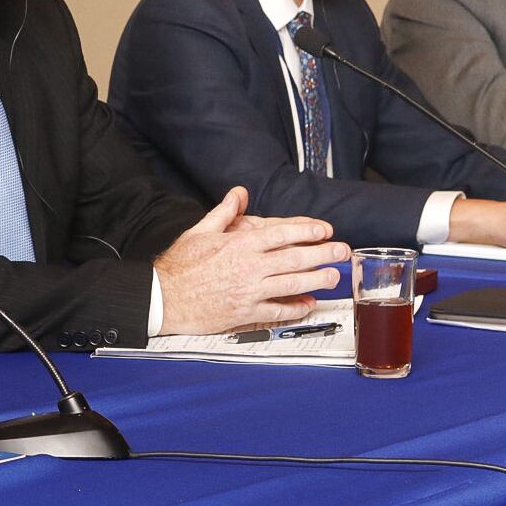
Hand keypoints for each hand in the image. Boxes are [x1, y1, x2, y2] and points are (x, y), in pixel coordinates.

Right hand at [153, 186, 347, 334]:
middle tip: (342, 250)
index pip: (281, 234)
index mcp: (239, 244)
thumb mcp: (199, 231)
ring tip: (334, 276)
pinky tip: (308, 304)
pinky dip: (295, 308)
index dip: (307, 231)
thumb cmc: (179, 266)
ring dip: (317, 280)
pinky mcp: (245, 313)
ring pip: (292, 285)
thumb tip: (239, 193)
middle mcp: (248, 267)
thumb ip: (224, 212)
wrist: (163, 299)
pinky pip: (277, 311)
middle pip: (295, 259)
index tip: (324, 229)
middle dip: (323, 253)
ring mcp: (249, 292)